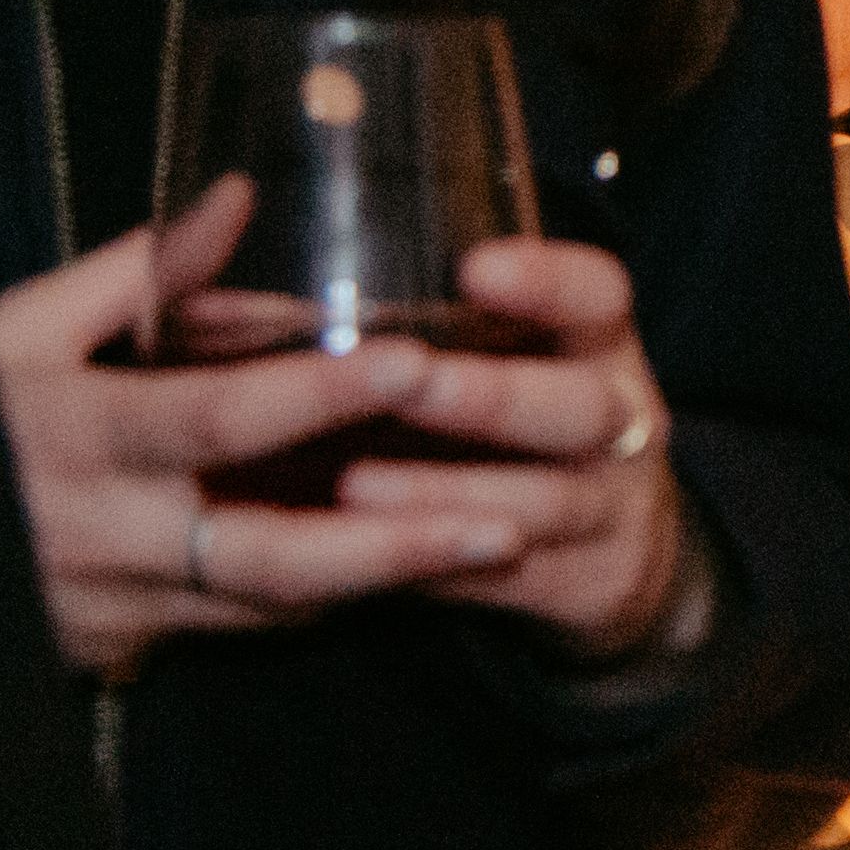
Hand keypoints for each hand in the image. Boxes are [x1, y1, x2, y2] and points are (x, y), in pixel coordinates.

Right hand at [0, 182, 525, 679]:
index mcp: (75, 434)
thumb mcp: (22, 329)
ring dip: (384, 580)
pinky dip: (327, 596)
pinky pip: (243, 624)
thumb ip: (139, 271)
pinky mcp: (121, 648)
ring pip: (271, 604)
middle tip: (510, 517)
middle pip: (267, 555)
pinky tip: (416, 567)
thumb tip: (238, 194)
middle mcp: (102, 536)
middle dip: (394, 543)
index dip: (316, 394)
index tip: (414, 362)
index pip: (214, 419)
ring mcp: (113, 607)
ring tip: (502, 542)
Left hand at [325, 236, 705, 664]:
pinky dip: (442, 568)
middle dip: (493, 396)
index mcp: (597, 345)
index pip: (597, 295)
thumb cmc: (511, 420)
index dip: (546, 281)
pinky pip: (515, 581)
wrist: (614, 540)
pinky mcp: (586, 582)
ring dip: (450, 492)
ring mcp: (612, 505)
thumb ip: (407, 318)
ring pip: (547, 501)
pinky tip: (369, 557)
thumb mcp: (499, 354)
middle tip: (406, 381)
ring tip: (353, 485)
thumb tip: (228, 269)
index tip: (473, 267)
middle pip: (581, 405)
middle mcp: (621, 419)